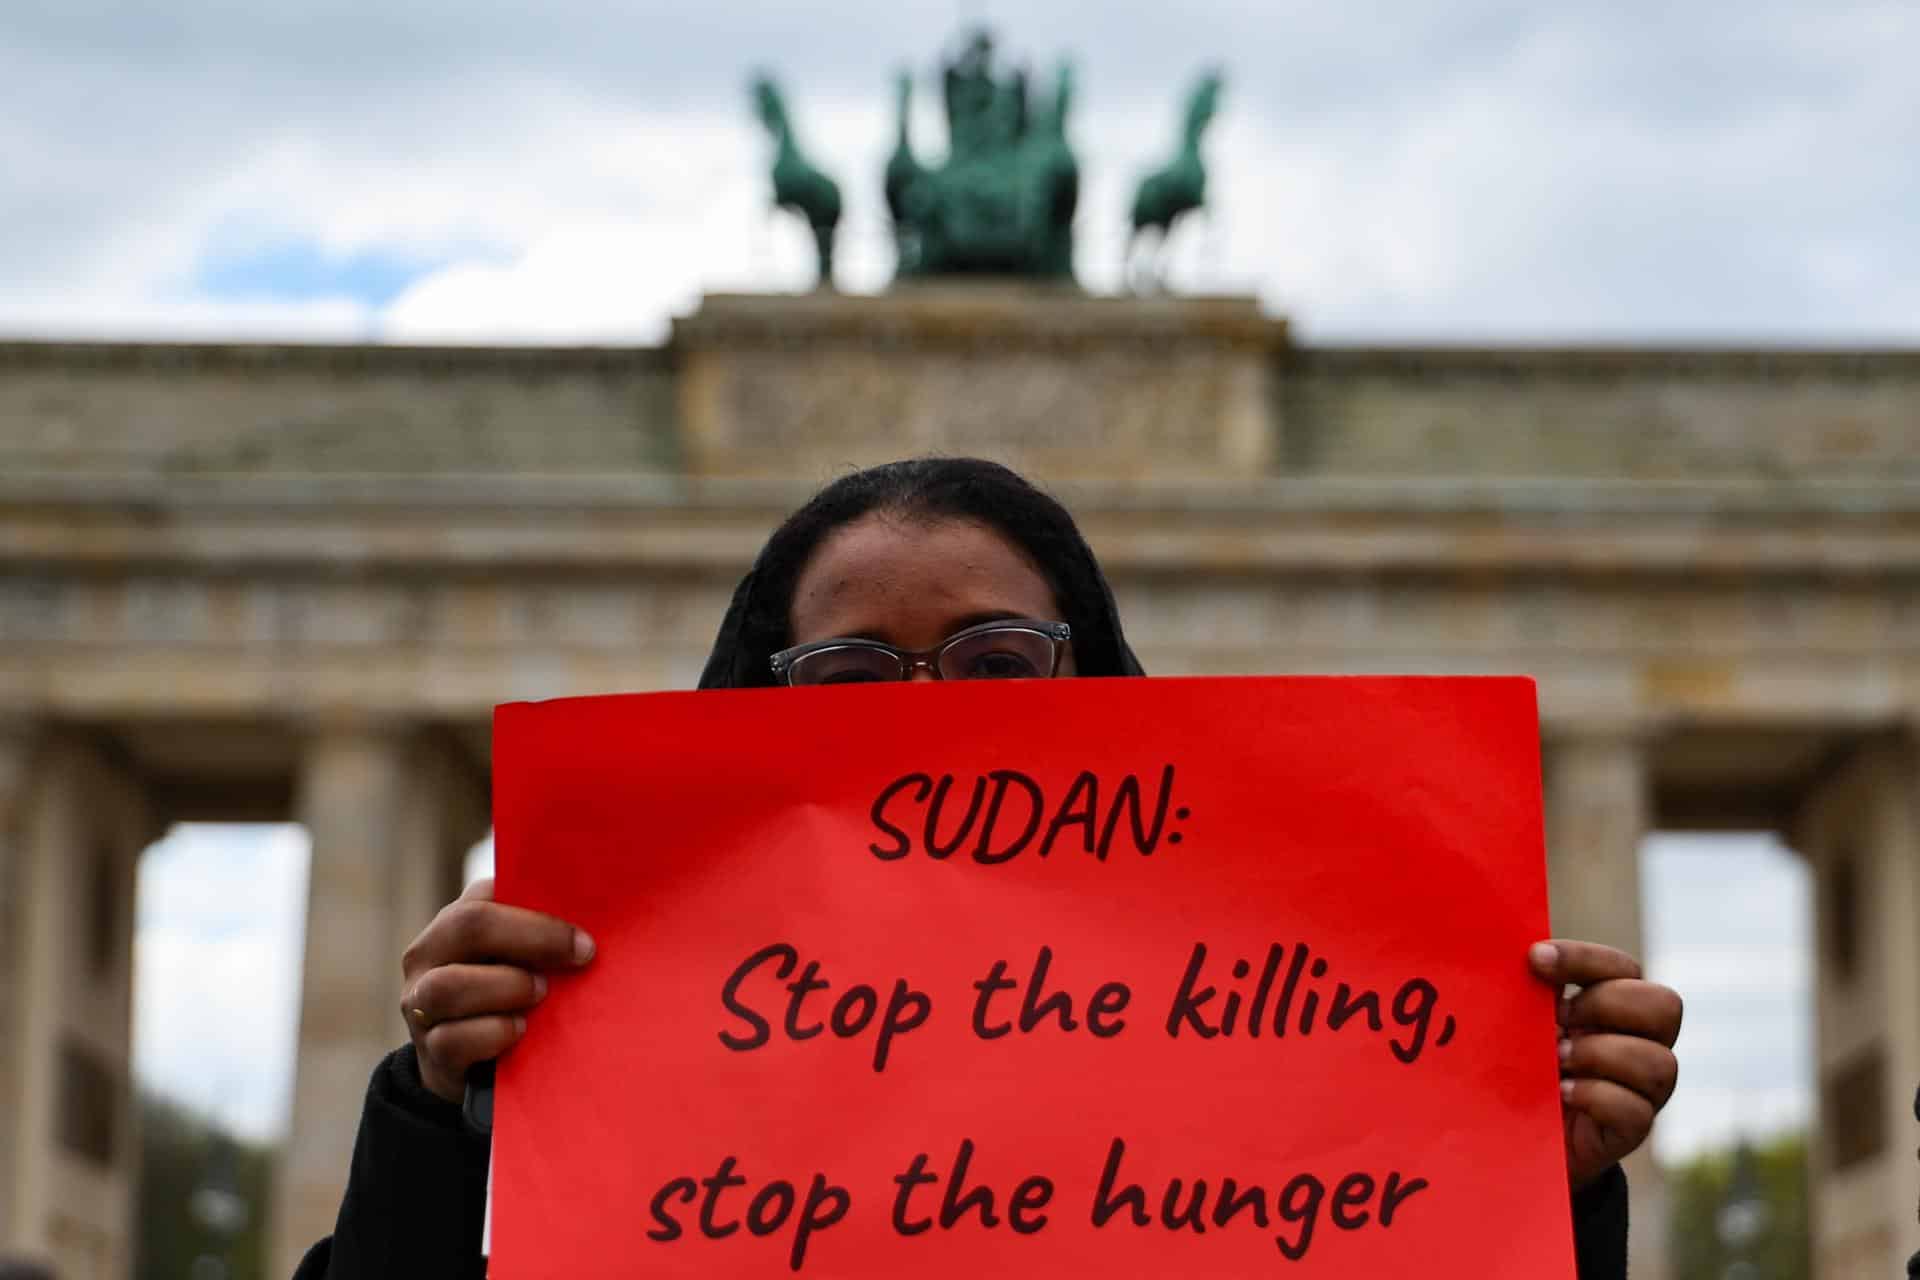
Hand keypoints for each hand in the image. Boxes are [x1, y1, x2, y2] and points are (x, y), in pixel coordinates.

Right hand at [399, 877, 594, 1103]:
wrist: (469, 1063)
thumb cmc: (508, 994)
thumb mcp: (519, 957)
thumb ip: (539, 934)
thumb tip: (587, 926)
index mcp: (453, 920)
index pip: (487, 895)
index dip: (538, 913)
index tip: (584, 938)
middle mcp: (427, 956)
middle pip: (467, 927)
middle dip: (533, 939)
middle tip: (579, 957)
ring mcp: (420, 1005)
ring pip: (449, 987)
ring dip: (506, 987)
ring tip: (541, 994)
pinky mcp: (429, 1052)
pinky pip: (452, 1040)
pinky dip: (492, 1033)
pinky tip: (518, 1031)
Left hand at [1528, 939, 1682, 1191]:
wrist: (1517, 1133)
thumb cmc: (1522, 1064)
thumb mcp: (1524, 1023)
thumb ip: (1530, 991)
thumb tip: (1514, 955)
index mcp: (1615, 1005)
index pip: (1622, 967)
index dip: (1584, 958)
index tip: (1535, 958)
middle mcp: (1641, 1041)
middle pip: (1664, 1005)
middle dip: (1605, 1004)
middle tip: (1558, 1018)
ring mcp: (1643, 1088)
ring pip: (1659, 1062)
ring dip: (1600, 1053)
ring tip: (1557, 1059)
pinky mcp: (1630, 1129)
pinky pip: (1637, 1110)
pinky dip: (1596, 1096)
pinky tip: (1562, 1092)